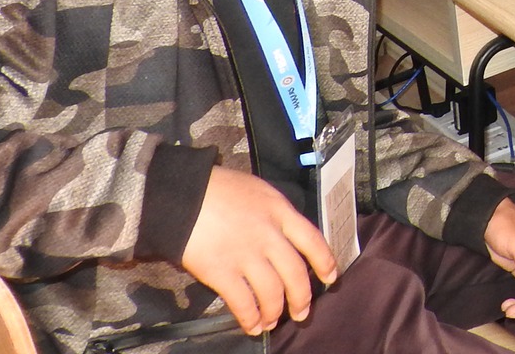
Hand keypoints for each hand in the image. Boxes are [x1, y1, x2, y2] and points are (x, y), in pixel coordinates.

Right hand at [180, 166, 336, 336]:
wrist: (183, 194)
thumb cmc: (218, 189)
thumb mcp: (258, 190)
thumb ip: (274, 212)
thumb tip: (284, 233)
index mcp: (280, 212)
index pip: (313, 240)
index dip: (325, 262)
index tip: (330, 277)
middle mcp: (269, 235)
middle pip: (296, 273)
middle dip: (302, 298)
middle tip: (302, 312)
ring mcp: (246, 255)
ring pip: (272, 292)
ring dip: (275, 312)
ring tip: (273, 322)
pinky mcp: (222, 272)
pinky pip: (243, 303)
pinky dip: (251, 318)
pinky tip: (253, 326)